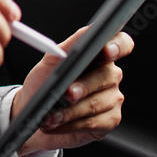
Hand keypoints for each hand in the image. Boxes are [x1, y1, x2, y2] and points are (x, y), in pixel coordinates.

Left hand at [11, 26, 133, 154]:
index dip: (118, 45)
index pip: (121, 43)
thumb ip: (70, 46)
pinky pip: (94, 122)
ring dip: (70, 111)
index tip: (107, 50)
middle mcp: (110, 75)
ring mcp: (112, 98)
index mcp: (99, 55)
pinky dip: (71, 124)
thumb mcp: (50, 61)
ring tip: (51, 115)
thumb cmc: (43, 83)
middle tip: (66, 94)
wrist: (35, 113)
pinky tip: (57, 124)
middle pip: (107, 76)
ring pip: (97, 103)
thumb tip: (87, 32)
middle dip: (83, 86)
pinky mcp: (109, 120)